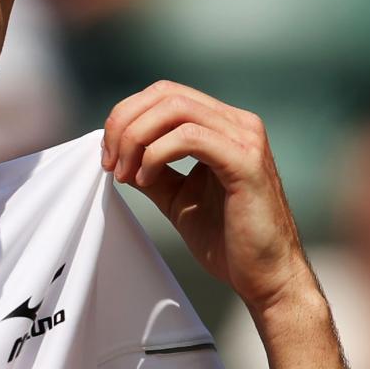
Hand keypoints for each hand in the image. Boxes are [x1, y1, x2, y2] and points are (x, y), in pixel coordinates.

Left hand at [102, 81, 317, 319]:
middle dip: (124, 124)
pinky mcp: (247, 162)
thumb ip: (150, 169)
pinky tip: (146, 181)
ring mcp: (246, 139)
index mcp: (222, 126)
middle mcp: (238, 124)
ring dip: (136, 139)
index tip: (107, 156)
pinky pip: (190, 138)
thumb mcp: (175, 196)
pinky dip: (156, 155)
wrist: (262, 274)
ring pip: (175, 110)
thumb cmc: (225, 238)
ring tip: (126, 175)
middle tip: (109, 163)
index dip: (125, 117)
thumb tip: (114, 152)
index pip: (164, 94)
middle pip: (165, 94)